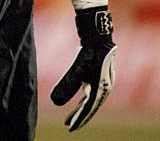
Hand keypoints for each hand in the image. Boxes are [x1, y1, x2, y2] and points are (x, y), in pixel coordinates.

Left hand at [50, 7, 116, 131]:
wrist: (98, 31)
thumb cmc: (90, 50)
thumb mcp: (77, 67)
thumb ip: (67, 85)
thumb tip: (54, 102)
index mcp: (103, 87)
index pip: (89, 108)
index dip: (79, 119)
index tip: (70, 128)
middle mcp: (105, 85)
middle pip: (91, 105)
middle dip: (80, 115)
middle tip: (68, 125)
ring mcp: (103, 77)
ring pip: (92, 97)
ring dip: (82, 106)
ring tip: (71, 115)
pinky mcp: (99, 70)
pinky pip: (91, 88)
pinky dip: (84, 95)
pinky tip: (78, 94)